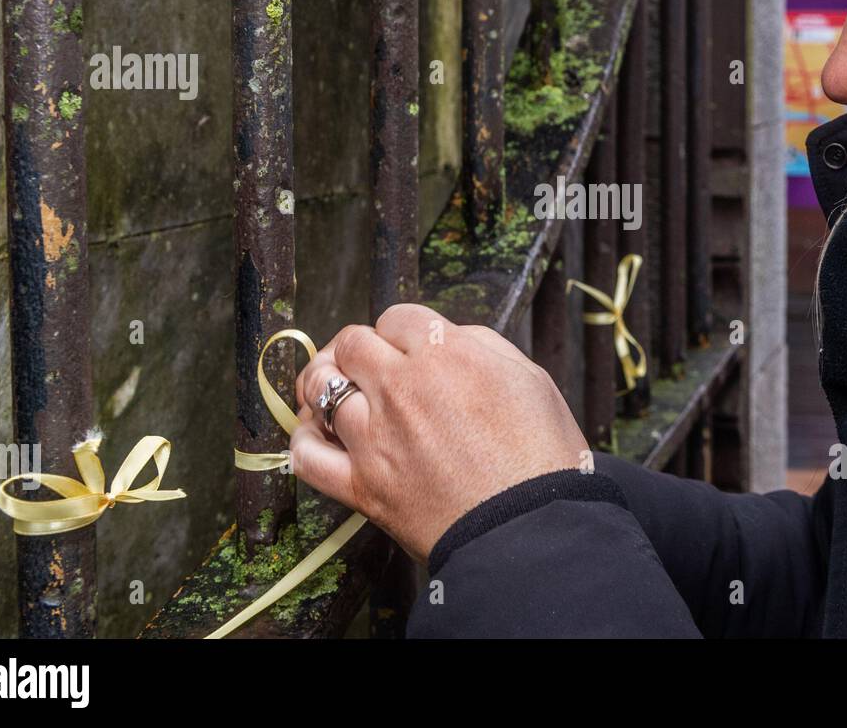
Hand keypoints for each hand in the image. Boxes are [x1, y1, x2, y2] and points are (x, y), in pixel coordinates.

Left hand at [290, 304, 590, 563]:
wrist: (532, 529)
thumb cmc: (544, 458)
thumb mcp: (531, 379)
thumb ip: (483, 347)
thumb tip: (452, 339)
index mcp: (446, 354)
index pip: (396, 317)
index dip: (400, 331)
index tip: (406, 347)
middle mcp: (402, 387)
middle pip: (350, 343)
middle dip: (359, 349)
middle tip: (368, 365)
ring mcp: (375, 436)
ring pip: (320, 388)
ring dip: (325, 385)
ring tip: (335, 392)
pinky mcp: (361, 485)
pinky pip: (306, 455)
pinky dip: (303, 441)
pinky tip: (315, 436)